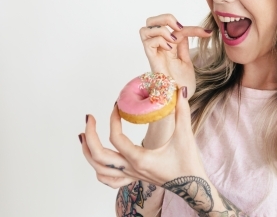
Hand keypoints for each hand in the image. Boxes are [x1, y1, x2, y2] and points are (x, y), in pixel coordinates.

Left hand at [81, 86, 206, 188]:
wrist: (194, 186)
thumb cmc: (188, 164)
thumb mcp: (185, 135)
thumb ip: (182, 111)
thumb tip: (179, 90)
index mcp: (140, 159)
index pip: (116, 139)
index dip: (113, 120)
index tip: (116, 106)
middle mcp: (132, 169)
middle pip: (99, 156)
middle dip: (89, 136)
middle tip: (89, 118)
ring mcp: (132, 176)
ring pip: (99, 170)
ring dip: (87, 153)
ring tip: (83, 136)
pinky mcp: (135, 178)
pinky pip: (110, 180)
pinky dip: (99, 171)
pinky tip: (98, 161)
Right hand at [139, 13, 211, 99]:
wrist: (180, 100)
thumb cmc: (182, 84)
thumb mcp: (185, 60)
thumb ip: (182, 46)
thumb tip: (184, 31)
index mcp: (167, 47)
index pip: (174, 28)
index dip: (191, 27)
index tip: (207, 33)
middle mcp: (158, 48)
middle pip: (151, 21)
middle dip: (165, 18)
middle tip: (179, 28)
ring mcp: (154, 53)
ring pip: (146, 28)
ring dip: (162, 29)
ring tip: (173, 41)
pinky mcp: (152, 60)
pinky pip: (148, 41)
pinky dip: (160, 39)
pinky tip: (170, 49)